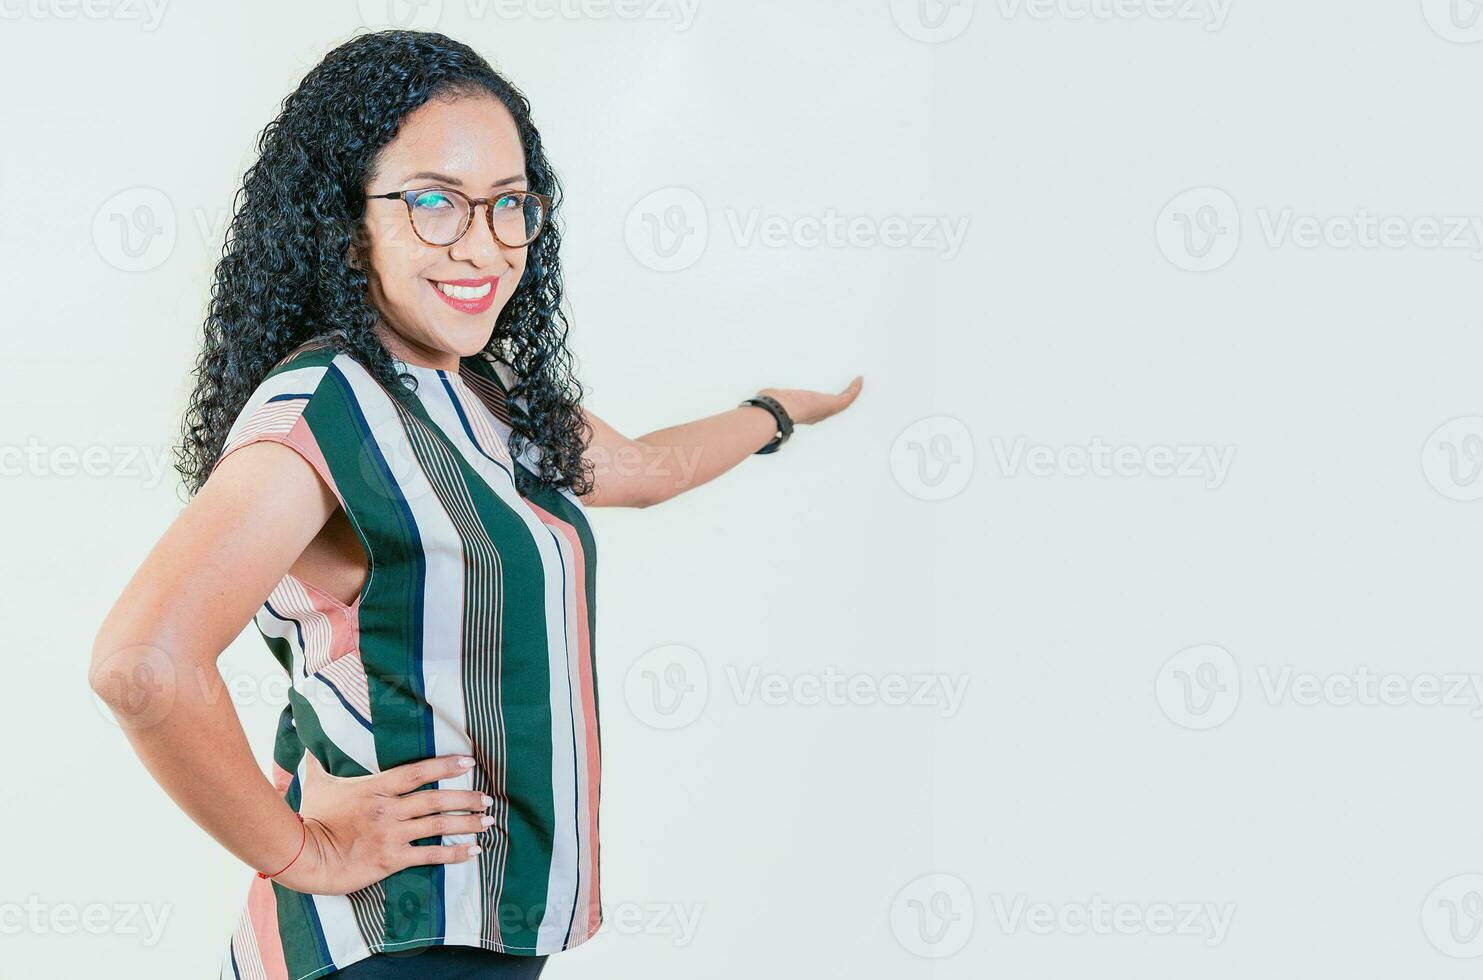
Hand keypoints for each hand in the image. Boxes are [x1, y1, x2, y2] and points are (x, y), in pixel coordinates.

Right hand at [273, 751, 490, 895]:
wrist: (302, 856)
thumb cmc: (310, 818)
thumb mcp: (317, 783)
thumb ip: (320, 759)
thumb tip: (306, 732)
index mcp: (375, 787)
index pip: (417, 772)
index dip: (445, 766)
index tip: (469, 762)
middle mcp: (388, 809)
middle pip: (436, 800)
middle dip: (466, 798)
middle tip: (488, 798)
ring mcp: (391, 835)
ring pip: (438, 826)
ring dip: (467, 823)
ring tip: (488, 821)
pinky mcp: (391, 860)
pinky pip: (429, 856)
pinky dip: (454, 853)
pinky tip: (473, 851)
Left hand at [759, 376, 862, 426]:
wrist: (780, 410)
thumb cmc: (773, 406)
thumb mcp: (771, 399)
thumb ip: (768, 397)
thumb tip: (757, 397)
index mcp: (804, 414)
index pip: (817, 410)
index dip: (823, 403)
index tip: (824, 395)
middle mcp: (817, 415)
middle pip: (833, 407)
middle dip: (842, 398)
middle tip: (849, 389)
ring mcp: (826, 411)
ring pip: (844, 402)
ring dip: (852, 393)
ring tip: (857, 383)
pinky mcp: (833, 405)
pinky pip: (848, 397)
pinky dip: (855, 388)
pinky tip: (859, 379)